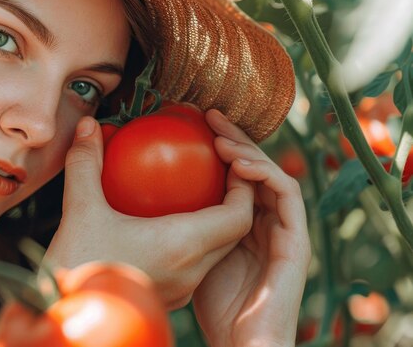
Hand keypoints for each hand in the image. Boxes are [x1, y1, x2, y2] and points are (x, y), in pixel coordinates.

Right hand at [45, 116, 253, 309]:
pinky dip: (197, 242)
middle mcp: (190, 271)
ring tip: (200, 194)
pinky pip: (198, 266)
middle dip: (235, 202)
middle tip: (220, 173)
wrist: (64, 316)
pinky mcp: (169, 299)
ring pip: (218, 253)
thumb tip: (88, 126)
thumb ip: (86, 163)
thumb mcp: (79, 209)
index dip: (244, 188)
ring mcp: (182, 289)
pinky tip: (169, 224)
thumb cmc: (74, 267)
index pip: (238, 216)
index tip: (232, 164)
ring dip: (217, 224)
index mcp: (181, 245)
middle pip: (234, 234)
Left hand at [192, 110, 311, 346]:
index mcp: (242, 223)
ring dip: (249, 152)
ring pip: (271, 176)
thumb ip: (179, 220)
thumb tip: (143, 194)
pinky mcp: (296, 242)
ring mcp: (283, 231)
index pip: (235, 175)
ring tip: (221, 138)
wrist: (239, 342)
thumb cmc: (208, 303)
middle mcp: (265, 222)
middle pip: (255, 169)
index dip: (221, 147)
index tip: (196, 124)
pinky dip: (266, 175)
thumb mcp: (187, 252)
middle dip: (235, 139)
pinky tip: (240, 165)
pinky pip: (286, 196)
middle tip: (210, 116)